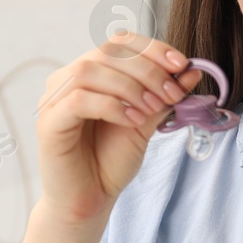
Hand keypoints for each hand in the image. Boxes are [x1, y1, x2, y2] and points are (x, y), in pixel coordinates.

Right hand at [34, 31, 204, 226]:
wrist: (89, 200)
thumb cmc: (111, 161)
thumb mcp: (145, 123)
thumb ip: (164, 97)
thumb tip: (193, 71)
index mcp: (91, 74)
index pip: (119, 43)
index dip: (152, 48)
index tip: (182, 64)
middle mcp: (67, 79)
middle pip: (106, 52)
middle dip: (147, 70)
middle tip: (171, 94)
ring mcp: (54, 99)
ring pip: (90, 70)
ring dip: (129, 86)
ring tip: (151, 109)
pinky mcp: (49, 122)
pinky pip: (78, 99)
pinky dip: (111, 105)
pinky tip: (131, 121)